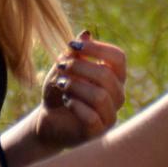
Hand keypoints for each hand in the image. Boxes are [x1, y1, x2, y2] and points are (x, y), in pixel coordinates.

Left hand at [35, 31, 126, 148]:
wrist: (49, 118)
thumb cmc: (62, 88)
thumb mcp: (65, 67)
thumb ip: (76, 53)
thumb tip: (86, 34)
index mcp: (115, 76)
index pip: (118, 57)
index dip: (98, 48)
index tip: (73, 45)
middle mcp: (118, 95)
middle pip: (107, 75)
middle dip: (80, 67)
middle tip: (61, 65)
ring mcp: (110, 115)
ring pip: (100, 96)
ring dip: (76, 86)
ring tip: (61, 83)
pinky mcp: (98, 132)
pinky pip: (92, 117)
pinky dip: (76, 105)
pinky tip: (66, 100)